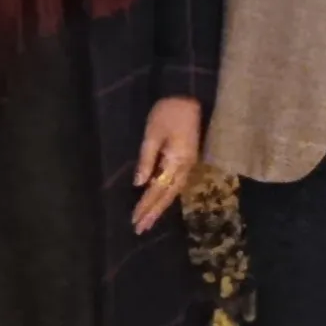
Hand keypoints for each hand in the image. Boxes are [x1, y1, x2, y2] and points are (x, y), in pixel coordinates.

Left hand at [131, 96, 203, 233]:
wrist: (190, 96)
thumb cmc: (169, 112)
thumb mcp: (153, 134)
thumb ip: (146, 160)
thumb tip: (138, 184)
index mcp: (177, 161)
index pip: (158, 189)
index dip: (146, 205)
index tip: (135, 220)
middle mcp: (185, 167)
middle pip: (168, 195)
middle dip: (154, 212)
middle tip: (140, 229)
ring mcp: (189, 163)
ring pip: (174, 191)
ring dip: (160, 207)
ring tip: (149, 221)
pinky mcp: (188, 159)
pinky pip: (176, 183)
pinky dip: (167, 196)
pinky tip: (161, 201)